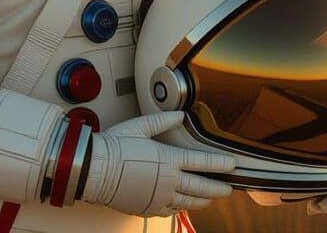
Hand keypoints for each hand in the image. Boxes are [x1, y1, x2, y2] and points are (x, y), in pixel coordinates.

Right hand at [83, 111, 236, 216]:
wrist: (94, 170)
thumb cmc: (114, 147)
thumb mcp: (140, 127)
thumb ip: (163, 120)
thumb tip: (179, 115)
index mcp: (168, 160)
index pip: (202, 162)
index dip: (220, 164)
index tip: (232, 164)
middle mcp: (168, 181)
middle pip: (201, 187)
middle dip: (218, 188)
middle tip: (229, 188)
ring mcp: (159, 197)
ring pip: (189, 201)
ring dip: (203, 200)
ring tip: (211, 198)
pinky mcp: (148, 207)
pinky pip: (171, 211)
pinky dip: (182, 207)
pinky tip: (184, 204)